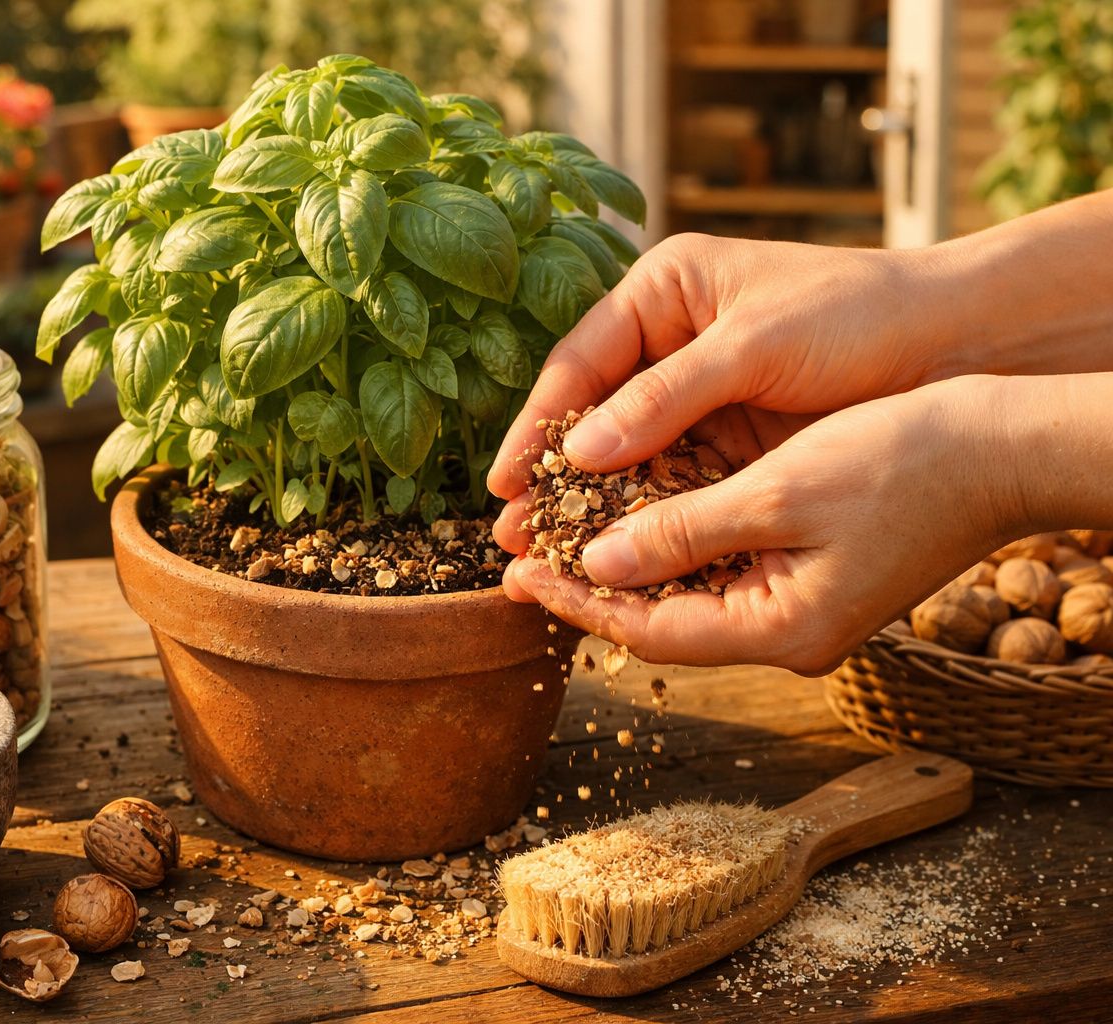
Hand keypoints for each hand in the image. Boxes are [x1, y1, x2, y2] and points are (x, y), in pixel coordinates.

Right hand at [489, 232, 950, 507]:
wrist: (959, 343)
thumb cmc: (859, 317)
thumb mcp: (754, 349)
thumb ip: (664, 400)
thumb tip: (577, 454)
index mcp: (663, 289)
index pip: (579, 361)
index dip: (537, 423)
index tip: (504, 480)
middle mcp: (669, 338)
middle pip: (590, 412)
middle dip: (550, 474)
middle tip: (510, 532)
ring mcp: (699, 391)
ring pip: (625, 452)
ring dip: (587, 502)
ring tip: (542, 553)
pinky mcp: (729, 435)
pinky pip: (670, 475)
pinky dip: (640, 511)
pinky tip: (609, 550)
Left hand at [501, 376, 1030, 674]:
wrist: (1002, 448)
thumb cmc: (901, 462)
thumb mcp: (776, 493)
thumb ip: (680, 534)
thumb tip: (596, 566)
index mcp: (779, 631)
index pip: (649, 630)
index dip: (576, 602)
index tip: (517, 573)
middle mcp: (786, 634)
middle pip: (661, 618)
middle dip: (588, 583)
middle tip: (519, 552)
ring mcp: (802, 608)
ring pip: (687, 591)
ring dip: (623, 559)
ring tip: (555, 529)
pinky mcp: (811, 574)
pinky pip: (722, 567)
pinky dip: (671, 540)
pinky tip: (629, 510)